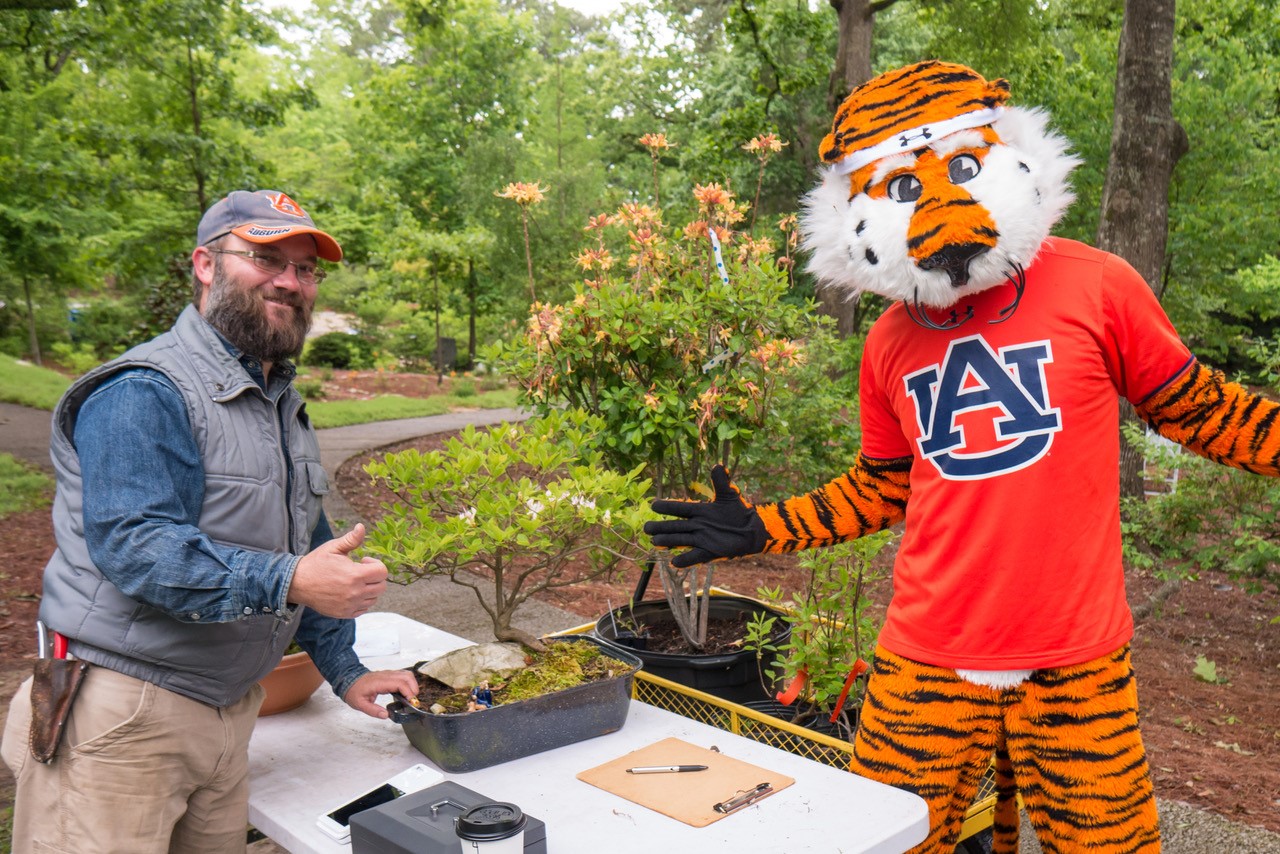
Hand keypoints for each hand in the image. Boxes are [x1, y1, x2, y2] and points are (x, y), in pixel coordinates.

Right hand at [288, 523, 387, 618]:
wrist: (297, 584)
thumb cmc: (316, 563)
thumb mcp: (332, 548)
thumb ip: (350, 539)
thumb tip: (361, 527)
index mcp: (354, 575)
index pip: (382, 572)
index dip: (376, 564)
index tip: (363, 561)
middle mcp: (355, 593)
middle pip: (381, 586)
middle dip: (375, 577)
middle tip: (361, 571)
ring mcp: (350, 605)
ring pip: (373, 599)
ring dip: (369, 589)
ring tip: (355, 581)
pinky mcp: (344, 614)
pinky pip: (363, 609)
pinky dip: (361, 601)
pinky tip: (351, 592)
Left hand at [341, 669, 420, 718]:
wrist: (349, 680)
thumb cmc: (354, 691)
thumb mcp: (360, 704)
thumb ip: (373, 710)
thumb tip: (385, 715)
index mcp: (379, 682)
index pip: (400, 683)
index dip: (408, 692)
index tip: (411, 702)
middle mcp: (386, 675)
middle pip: (407, 676)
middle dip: (414, 688)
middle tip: (413, 701)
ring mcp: (388, 674)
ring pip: (407, 674)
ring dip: (413, 685)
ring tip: (411, 697)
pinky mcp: (389, 674)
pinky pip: (403, 675)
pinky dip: (408, 683)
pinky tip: (406, 692)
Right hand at [643, 465, 767, 566]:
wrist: (752, 529)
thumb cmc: (738, 511)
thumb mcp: (729, 495)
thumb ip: (721, 482)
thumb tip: (717, 465)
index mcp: (700, 511)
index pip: (680, 509)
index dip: (668, 507)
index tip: (654, 505)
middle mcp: (697, 525)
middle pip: (675, 526)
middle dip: (661, 527)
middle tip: (646, 528)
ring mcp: (702, 539)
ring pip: (682, 540)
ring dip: (669, 541)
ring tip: (655, 541)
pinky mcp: (710, 551)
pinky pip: (696, 556)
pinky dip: (686, 559)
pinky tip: (674, 562)